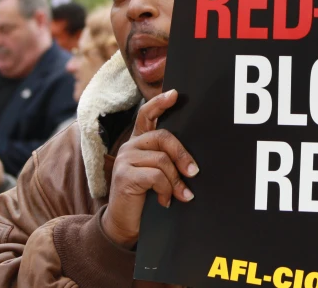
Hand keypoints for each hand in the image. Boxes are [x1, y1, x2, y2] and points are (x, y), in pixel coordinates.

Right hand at [101, 90, 198, 247]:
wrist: (125, 224)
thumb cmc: (147, 197)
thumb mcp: (159, 175)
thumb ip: (168, 160)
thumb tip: (193, 161)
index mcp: (139, 142)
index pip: (147, 115)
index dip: (160, 103)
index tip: (175, 94)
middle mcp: (130, 146)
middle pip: (164, 137)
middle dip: (183, 155)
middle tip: (194, 172)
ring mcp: (124, 159)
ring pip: (162, 160)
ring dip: (176, 181)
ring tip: (180, 195)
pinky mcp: (124, 175)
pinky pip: (156, 176)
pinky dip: (166, 190)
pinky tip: (165, 200)